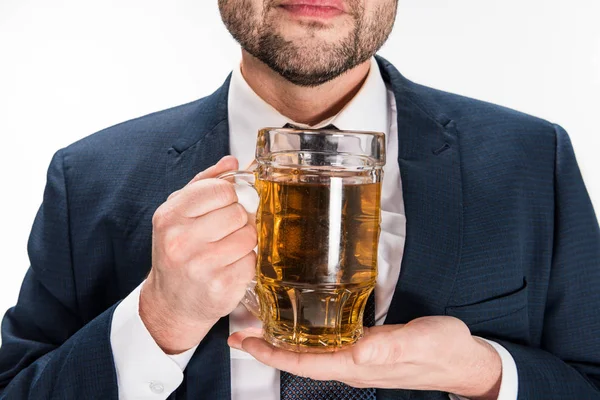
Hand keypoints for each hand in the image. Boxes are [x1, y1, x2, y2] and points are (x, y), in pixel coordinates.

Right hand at [140, 156, 256, 353]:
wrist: (171, 303)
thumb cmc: (179, 253)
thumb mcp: (180, 214)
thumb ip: (205, 183)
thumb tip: (232, 161)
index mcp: (170, 216)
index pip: (221, 189)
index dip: (230, 197)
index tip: (224, 207)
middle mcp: (181, 240)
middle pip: (238, 212)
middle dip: (239, 220)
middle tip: (226, 233)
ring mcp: (200, 266)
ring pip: (249, 236)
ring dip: (245, 242)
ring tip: (228, 251)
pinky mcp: (220, 287)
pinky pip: (253, 262)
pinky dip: (247, 264)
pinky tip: (230, 268)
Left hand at [229, 316, 501, 399]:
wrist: (463, 360)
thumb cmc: (442, 350)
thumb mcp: (418, 342)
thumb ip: (388, 347)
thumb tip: (358, 352)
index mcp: (358, 364)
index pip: (304, 363)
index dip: (271, 355)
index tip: (245, 342)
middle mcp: (352, 365)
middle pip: (300, 361)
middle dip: (267, 349)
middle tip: (241, 332)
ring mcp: (359, 359)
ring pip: (310, 354)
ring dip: (283, 343)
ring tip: (261, 328)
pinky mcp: (366, 349)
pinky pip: (326, 346)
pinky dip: (305, 337)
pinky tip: (301, 325)